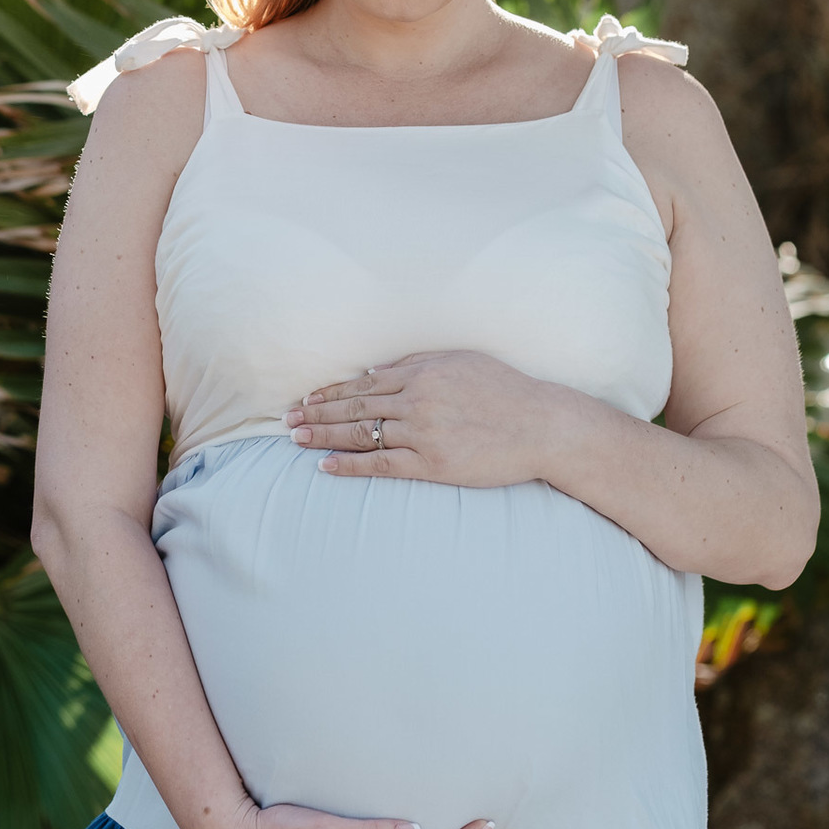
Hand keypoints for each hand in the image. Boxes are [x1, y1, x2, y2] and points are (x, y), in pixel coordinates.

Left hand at [283, 351, 548, 485]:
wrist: (542, 425)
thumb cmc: (505, 391)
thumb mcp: (461, 361)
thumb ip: (417, 363)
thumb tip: (375, 370)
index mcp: (422, 372)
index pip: (363, 383)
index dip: (330, 392)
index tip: (306, 399)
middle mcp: (416, 399)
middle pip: (354, 407)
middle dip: (316, 413)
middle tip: (286, 420)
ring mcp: (423, 433)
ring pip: (361, 434)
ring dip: (324, 436)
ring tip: (296, 440)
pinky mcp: (433, 464)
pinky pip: (382, 465)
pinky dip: (350, 465)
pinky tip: (326, 466)